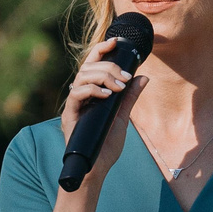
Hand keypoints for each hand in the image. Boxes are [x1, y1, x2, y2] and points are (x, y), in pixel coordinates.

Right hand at [57, 36, 145, 184]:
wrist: (96, 169)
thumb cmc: (105, 146)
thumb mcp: (122, 118)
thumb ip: (130, 97)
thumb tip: (143, 77)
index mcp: (91, 93)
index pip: (92, 64)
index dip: (101, 50)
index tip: (115, 41)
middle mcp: (80, 95)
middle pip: (88, 66)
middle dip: (108, 65)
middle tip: (125, 77)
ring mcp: (73, 105)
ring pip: (82, 76)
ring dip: (103, 76)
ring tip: (118, 87)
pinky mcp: (69, 115)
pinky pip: (76, 94)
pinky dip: (92, 90)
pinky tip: (106, 95)